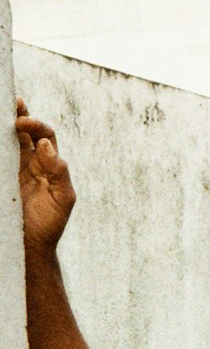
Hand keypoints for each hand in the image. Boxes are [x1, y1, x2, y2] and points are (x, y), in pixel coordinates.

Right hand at [15, 100, 75, 255]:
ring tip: (1, 110)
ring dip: (3, 124)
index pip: (44, 135)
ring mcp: (12, 167)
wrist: (30, 246)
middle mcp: (30, 161)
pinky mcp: (0, 176)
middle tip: (12, 103)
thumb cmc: (50, 223)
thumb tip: (46, 144)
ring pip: (7, 139)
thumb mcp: (63, 199)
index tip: (24, 123)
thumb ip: (60, 172)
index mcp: (48, 163)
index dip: (36, 124)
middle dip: (19, 113)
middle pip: (24, 130)